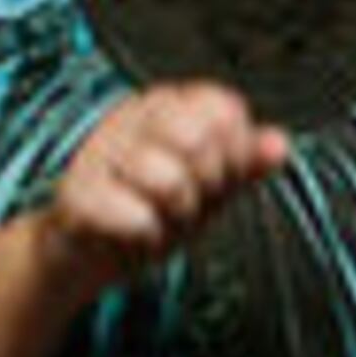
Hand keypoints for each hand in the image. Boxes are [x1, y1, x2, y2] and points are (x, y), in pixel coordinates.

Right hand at [39, 81, 287, 296]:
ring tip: (162, 216)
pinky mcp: (76, 192)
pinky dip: (147, 233)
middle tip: (188, 201)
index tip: (217, 176)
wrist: (89, 252)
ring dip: (176, 214)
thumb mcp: (210, 185)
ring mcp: (99, 151)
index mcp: (165, 104)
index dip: (233, 153)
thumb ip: (245, 162)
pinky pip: (137, 215)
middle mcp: (129, 116)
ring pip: (170, 181)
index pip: (224, 110)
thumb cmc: (152, 209)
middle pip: (199, 140)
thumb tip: (278, 143)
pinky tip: (136, 231)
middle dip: (206, 185)